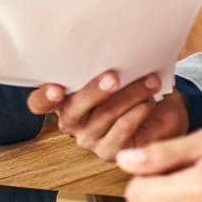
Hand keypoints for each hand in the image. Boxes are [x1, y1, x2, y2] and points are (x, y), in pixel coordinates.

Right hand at [27, 70, 188, 160]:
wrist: (163, 111)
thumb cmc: (132, 85)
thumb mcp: (116, 71)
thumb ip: (105, 65)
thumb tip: (112, 49)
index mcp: (62, 99)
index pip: (38, 103)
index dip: (44, 97)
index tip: (56, 90)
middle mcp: (70, 121)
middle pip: (74, 109)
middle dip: (94, 91)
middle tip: (113, 77)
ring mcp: (88, 139)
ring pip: (104, 116)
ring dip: (129, 95)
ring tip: (149, 81)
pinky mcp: (109, 152)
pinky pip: (121, 131)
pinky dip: (137, 114)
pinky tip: (149, 102)